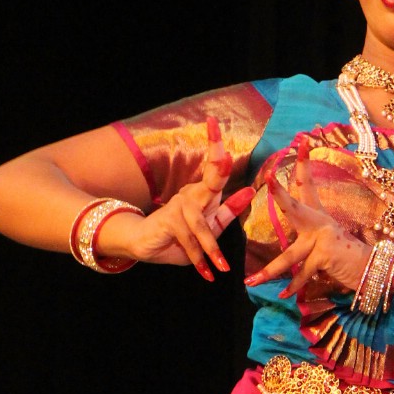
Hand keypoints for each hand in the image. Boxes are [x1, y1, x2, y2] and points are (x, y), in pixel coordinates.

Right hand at [119, 119, 252, 281]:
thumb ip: (226, 214)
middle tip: (225, 153)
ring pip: (202, 226)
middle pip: (210, 180)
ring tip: (222, 267)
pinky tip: (206, 273)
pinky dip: (198, 259)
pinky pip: (189, 241)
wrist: (145, 246)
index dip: (215, 145)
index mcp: (203, 194)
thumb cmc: (180, 237)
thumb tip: (248, 191)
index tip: (213, 121)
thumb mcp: (209, 230)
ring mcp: (179, 208)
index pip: (214, 169)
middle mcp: (191, 196)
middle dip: (218, 166)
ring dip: (212, 249)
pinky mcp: (169, 222)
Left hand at [245, 136, 368, 300]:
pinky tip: (283, 296)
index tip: (302, 142)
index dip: (304, 165)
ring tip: (251, 281)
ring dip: (270, 272)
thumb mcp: (328, 247)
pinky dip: (295, 288)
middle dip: (281, 195)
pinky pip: (304, 274)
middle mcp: (320, 224)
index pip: (308, 187)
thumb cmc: (349, 259)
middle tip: (268, 179)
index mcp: (319, 217)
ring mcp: (323, 239)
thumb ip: (307, 247)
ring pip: (289, 255)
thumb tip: (288, 258)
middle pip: (295, 207)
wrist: (375, 270)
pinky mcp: (326, 256)